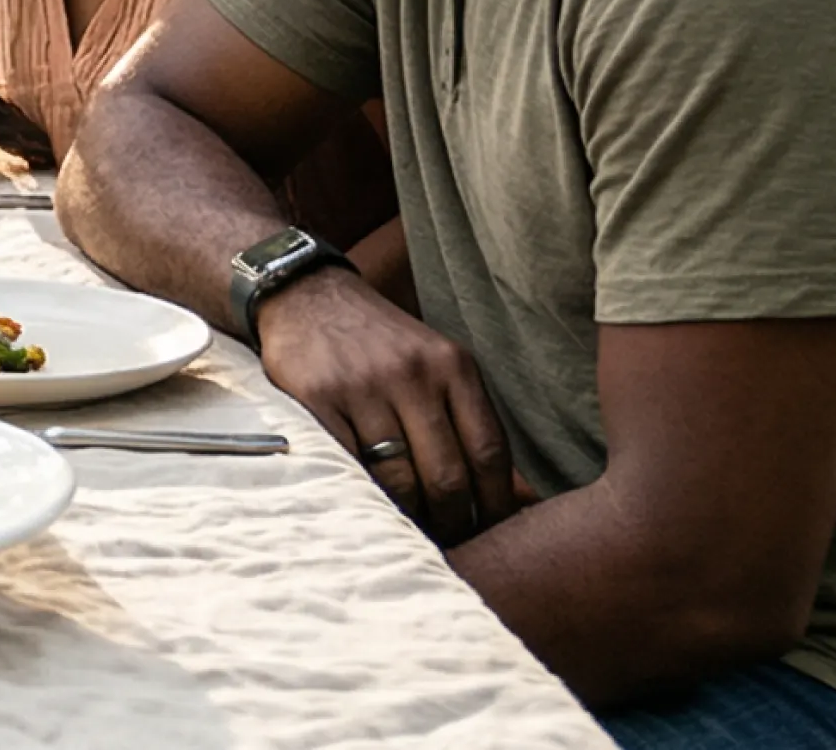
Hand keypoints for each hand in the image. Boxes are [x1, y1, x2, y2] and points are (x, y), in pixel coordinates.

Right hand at [255, 266, 514, 545]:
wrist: (310, 296)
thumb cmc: (383, 344)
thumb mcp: (439, 366)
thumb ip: (474, 425)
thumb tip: (525, 500)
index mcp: (451, 364)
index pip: (488, 452)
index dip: (494, 505)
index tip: (490, 531)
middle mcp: (412, 373)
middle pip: (447, 476)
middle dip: (451, 521)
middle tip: (447, 538)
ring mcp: (364, 386)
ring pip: (400, 482)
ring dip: (408, 518)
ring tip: (409, 528)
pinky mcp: (320, 400)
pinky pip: (351, 469)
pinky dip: (365, 496)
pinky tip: (370, 504)